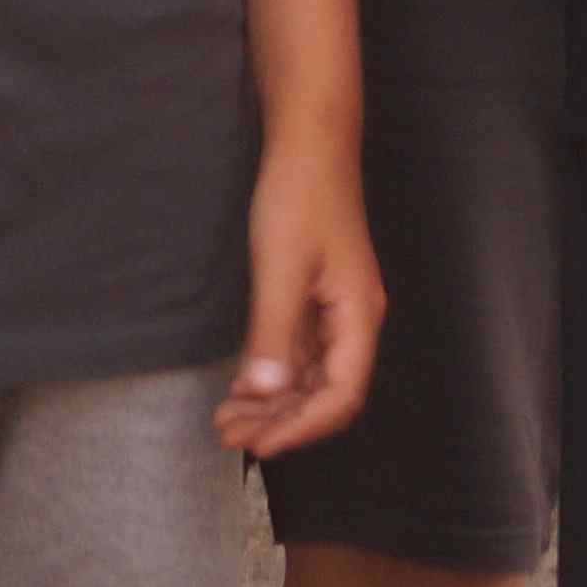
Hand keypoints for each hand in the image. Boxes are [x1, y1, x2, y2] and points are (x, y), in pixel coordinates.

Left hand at [218, 134, 381, 459]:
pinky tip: (241, 388)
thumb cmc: (301, 194)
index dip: (301, 427)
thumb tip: (263, 392)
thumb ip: (273, 331)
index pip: (340, 395)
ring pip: (310, 377)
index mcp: (358, 317)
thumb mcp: (280, 265)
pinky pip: (298, 353)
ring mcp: (336, 311)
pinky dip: (272, 375)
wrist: (309, 142)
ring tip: (228, 420)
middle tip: (230, 436)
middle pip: (325, 394)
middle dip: (280, 421)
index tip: (260, 445)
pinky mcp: (316, 298)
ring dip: (272, 403)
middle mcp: (353, 321)